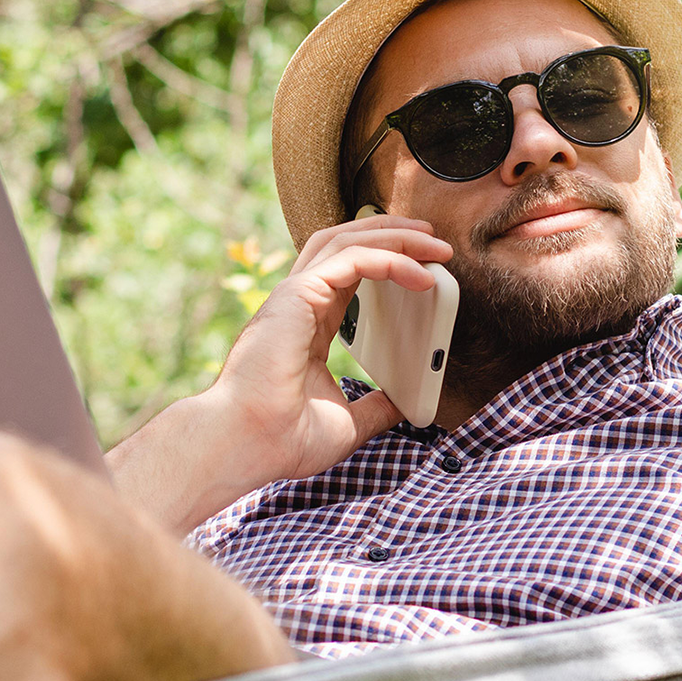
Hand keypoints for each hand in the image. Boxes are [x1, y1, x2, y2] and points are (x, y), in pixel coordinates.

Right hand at [207, 215, 452, 482]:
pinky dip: (389, 259)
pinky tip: (419, 273)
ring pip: (347, 240)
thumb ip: (374, 408)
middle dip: (393, 235)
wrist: (248, 445)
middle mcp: (300, 303)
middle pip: (347, 245)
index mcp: (308, 324)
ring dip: (395, 236)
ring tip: (433, 242)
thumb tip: (403, 406)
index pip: (349, 274)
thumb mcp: (346, 424)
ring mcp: (295, 296)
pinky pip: (352, 260)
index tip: (424, 267)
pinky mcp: (299, 296)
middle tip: (434, 241)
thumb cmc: (280, 438)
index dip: (386, 260)